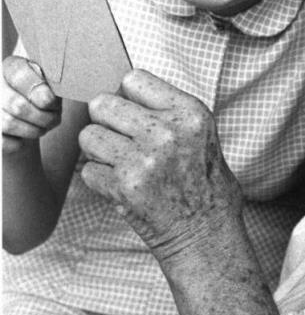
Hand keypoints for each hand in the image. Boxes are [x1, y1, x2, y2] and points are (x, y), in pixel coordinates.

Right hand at [2, 55, 60, 153]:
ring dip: (34, 130)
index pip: (19, 74)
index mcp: (11, 66)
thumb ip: (50, 84)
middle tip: (53, 118)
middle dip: (43, 117)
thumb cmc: (42, 94)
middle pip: (17, 104)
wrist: (26, 113)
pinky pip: (3, 141)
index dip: (38, 91)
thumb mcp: (50, 83)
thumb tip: (46, 98)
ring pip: (9, 123)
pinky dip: (18, 143)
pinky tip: (23, 136)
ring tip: (42, 126)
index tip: (51, 101)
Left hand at [78, 69, 242, 263]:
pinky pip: (88, 171)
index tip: (133, 112)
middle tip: (122, 139)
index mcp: (190, 114)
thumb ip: (169, 111)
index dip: (128, 96)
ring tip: (122, 163)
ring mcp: (143, 160)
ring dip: (99, 150)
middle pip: (102, 103)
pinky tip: (123, 187)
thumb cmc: (206, 186)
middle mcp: (166, 132)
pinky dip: (100, 180)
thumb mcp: (204, 135)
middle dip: (107, 121)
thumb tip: (124, 90)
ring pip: (89, 136)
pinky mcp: (124, 187)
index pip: (133, 79)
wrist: (206, 235)